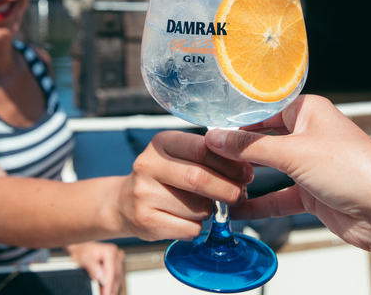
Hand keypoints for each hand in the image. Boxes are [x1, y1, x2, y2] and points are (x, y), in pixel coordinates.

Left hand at [65, 241, 124, 294]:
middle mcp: (117, 256)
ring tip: (106, 294)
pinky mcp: (118, 268)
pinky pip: (118, 280)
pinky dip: (113, 287)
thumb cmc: (83, 252)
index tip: (106, 294)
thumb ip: (92, 267)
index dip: (109, 284)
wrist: (83, 249)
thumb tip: (100, 277)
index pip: (112, 271)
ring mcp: (119, 262)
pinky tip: (108, 292)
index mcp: (110, 251)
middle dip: (111, 289)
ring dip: (113, 289)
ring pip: (119, 280)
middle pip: (117, 276)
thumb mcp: (84, 258)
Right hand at [118, 130, 253, 241]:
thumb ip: (207, 156)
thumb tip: (245, 166)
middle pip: (199, 178)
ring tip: (201, 206)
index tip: (247, 172)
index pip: (203, 149)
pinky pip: (189, 228)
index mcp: (161, 142)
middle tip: (240, 195)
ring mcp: (143, 194)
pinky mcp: (146, 221)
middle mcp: (148, 165)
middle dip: (228, 190)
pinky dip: (197, 227)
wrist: (124, 203)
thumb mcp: (179, 156)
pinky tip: (187, 220)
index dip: (230, 163)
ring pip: (198, 207)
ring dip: (210, 211)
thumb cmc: (163, 178)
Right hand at [204, 95, 370, 250]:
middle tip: (206, 158)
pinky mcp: (312, 194)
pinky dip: (259, 204)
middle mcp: (309, 134)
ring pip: (269, 170)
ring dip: (246, 178)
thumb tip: (216, 138)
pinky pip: (278, 197)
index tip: (209, 130)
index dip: (236, 120)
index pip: (263, 110)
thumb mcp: (293, 152)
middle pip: (263, 140)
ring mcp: (310, 165)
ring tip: (216, 182)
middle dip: (237, 151)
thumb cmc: (353, 168)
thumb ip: (250, 147)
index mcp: (308, 111)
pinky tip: (237, 210)